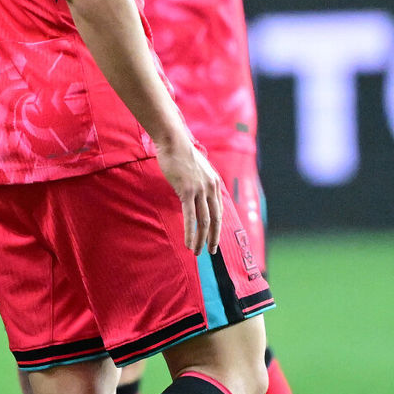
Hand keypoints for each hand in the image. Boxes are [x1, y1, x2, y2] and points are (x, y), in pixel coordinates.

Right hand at [153, 133, 222, 255]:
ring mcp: (200, 190)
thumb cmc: (181, 153)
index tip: (213, 238)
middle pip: (215, 220)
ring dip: (201, 239)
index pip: (219, 211)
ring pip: (204, 222)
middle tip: (210, 251)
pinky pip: (190, 217)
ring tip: (197, 252)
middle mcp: (211, 188)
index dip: (217, 227)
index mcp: (215, 183)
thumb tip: (194, 191)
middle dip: (213, 238)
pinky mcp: (187, 191)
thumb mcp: (196, 168)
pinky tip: (188, 243)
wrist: (174, 141)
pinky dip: (190, 233)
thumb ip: (199, 181)